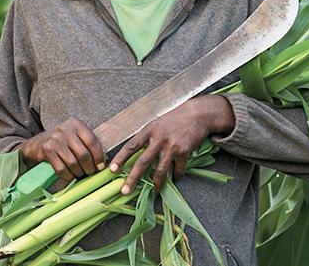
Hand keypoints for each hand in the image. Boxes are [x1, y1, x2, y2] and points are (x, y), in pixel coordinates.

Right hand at [20, 117, 105, 181]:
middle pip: (83, 154)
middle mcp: (65, 129)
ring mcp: (55, 139)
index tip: (100, 166)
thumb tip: (102, 164)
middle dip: (89, 167)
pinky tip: (70, 176)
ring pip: (72, 163)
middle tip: (90, 173)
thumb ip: (89, 145)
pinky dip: (68, 176)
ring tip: (80, 174)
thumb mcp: (76, 137)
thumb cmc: (63, 141)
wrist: (37, 143)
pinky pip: (61, 168)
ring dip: (79, 172)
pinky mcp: (46, 150)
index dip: (98, 156)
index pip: (92, 141)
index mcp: (75, 124)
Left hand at [109, 95, 234, 193]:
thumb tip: (134, 154)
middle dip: (133, 178)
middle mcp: (158, 139)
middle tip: (125, 191)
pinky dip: (176, 176)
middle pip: (143, 162)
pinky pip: (178, 169)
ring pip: (160, 170)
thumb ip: (147, 137)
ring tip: (151, 194)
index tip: (111, 170)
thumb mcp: (156, 123)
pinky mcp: (184, 152)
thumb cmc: (174, 118)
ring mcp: (171, 146)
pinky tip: (174, 178)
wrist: (198, 114)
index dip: (120, 158)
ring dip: (154, 185)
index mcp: (149, 130)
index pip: (130, 146)